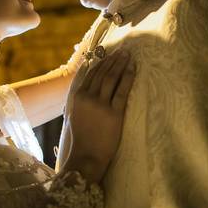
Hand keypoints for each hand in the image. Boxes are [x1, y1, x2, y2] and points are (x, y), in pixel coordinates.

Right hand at [65, 51, 135, 182]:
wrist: (87, 157)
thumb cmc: (81, 138)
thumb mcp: (73, 115)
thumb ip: (78, 98)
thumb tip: (85, 84)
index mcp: (77, 97)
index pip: (91, 74)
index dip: (101, 62)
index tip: (109, 53)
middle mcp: (88, 98)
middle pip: (103, 73)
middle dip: (113, 60)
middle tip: (123, 50)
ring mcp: (101, 105)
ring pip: (112, 79)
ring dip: (121, 64)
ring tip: (128, 55)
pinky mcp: (114, 114)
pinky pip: (123, 91)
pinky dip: (128, 77)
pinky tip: (133, 69)